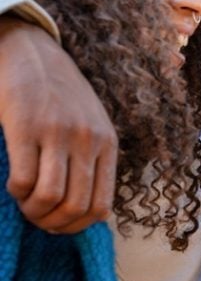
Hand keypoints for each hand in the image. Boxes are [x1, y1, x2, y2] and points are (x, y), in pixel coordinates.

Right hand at [0, 18, 116, 232]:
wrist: (34, 54)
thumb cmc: (62, 96)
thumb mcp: (92, 125)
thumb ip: (93, 159)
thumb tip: (84, 208)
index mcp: (107, 144)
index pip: (102, 206)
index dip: (78, 227)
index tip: (60, 225)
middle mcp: (88, 141)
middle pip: (76, 207)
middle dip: (53, 224)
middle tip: (37, 219)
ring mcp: (59, 134)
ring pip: (52, 198)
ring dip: (34, 212)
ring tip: (25, 204)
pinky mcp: (27, 127)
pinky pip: (24, 179)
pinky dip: (17, 192)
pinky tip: (14, 184)